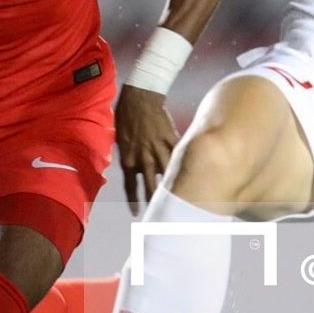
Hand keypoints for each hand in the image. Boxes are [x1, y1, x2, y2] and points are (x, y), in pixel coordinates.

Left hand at [115, 86, 179, 213]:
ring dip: (174, 187)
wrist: (139, 98)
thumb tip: (137, 171)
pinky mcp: (171, 139)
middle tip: (162, 214)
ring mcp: (158, 149)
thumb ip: (129, 157)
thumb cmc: (126, 117)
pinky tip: (194, 174)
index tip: (136, 214)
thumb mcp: (120, 141)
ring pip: (168, 174)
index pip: (131, 186)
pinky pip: (179, 155)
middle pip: (152, 186)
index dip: (133, 201)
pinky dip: (185, 164)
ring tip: (181, 200)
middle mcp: (144, 158)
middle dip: (156, 201)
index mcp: (128, 159)